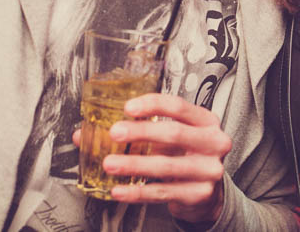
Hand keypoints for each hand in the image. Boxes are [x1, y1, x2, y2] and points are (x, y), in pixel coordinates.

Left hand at [102, 93, 230, 224]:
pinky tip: (120, 190)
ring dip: (134, 164)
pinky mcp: (200, 194)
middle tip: (114, 133)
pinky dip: (138, 192)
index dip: (153, 105)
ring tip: (110, 163)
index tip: (127, 108)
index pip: (179, 106)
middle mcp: (213, 142)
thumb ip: (137, 132)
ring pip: (166, 165)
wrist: (207, 194)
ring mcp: (209, 170)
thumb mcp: (170, 139)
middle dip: (141, 132)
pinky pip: (163, 192)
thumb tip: (85, 135)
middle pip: (174, 133)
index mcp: (206, 121)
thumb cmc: (185, 157)